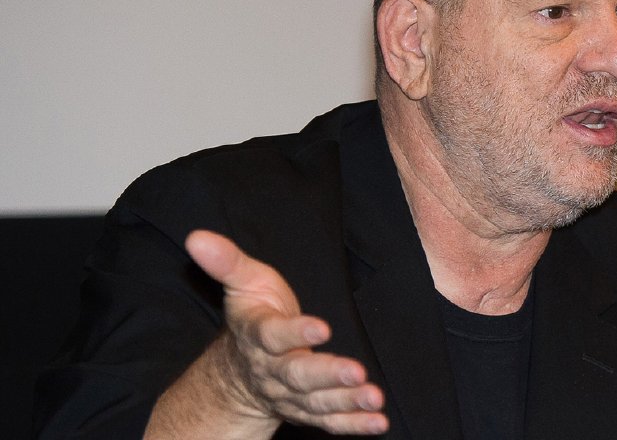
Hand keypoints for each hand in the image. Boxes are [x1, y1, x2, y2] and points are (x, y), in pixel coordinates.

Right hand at [151, 230, 388, 436]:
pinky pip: (330, 422)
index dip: (295, 333)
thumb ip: (227, 262)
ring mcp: (291, 395)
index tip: (321, 328)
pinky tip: (378, 422)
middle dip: (328, 374)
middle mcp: (274, 371)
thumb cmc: (254, 315)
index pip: (274, 336)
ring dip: (347, 401)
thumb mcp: (242, 283)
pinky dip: (354, 425)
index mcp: (259, 337)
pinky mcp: (308, 410)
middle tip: (356, 371)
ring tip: (373, 397)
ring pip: (318, 402)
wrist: (241, 371)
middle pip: (299, 376)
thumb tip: (197, 237)